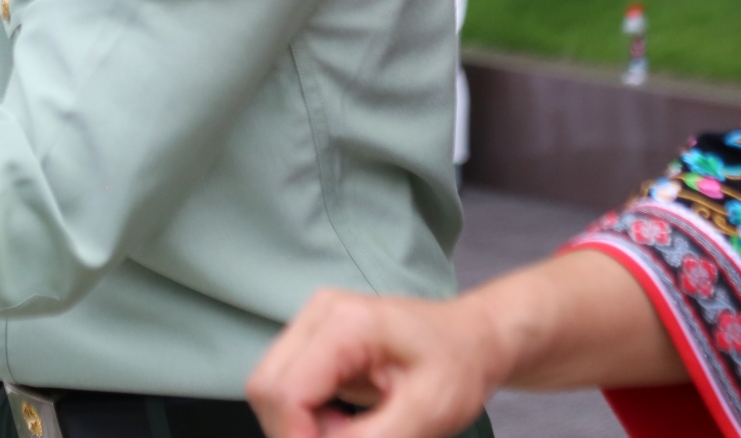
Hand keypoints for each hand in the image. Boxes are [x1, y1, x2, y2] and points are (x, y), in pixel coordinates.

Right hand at [245, 254, 686, 437]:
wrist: (474, 338)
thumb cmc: (460, 365)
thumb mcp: (429, 413)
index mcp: (344, 322)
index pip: (283, 390)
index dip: (297, 436)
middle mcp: (317, 314)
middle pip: (266, 389)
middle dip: (299, 431)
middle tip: (353, 436)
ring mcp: (310, 324)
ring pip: (272, 393)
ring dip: (305, 427)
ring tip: (360, 429)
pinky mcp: (311, 340)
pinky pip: (287, 391)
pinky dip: (310, 419)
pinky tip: (349, 421)